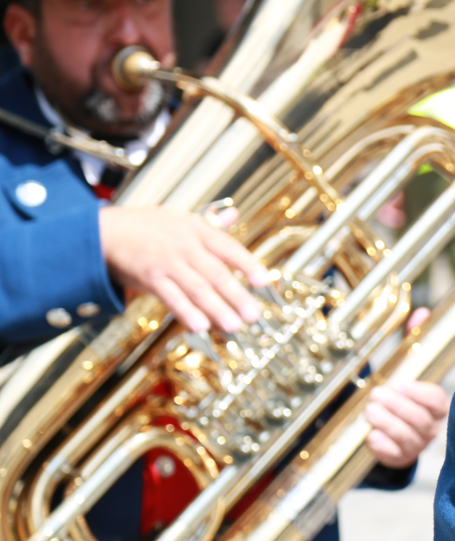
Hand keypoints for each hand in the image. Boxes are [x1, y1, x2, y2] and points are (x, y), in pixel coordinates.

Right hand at [99, 205, 269, 334]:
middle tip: (253, 314)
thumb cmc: (145, 226)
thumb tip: (233, 215)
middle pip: (217, 273)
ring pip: (198, 288)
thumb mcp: (180, 217)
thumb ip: (209, 223)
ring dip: (217, 309)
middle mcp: (185, 245)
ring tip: (233, 325)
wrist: (104, 231)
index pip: (230, 248)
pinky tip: (200, 326)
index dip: (248, 266)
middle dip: (237, 296)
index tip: (264, 282)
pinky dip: (186, 312)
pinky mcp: (150, 278)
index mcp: (197, 229)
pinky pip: (171, 297)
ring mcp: (167, 262)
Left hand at [364, 381, 448, 467]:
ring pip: (405, 435)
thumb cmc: (401, 411)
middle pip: (419, 417)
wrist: (396, 440)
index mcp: (437, 410)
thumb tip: (385, 390)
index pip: (436, 400)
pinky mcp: (401, 457)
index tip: (398, 385)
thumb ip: (400, 391)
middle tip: (377, 394)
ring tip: (370, 410)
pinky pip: (392, 451)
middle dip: (396, 404)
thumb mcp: (406, 397)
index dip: (417, 392)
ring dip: (386, 421)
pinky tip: (371, 433)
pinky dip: (381, 441)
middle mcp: (431, 429)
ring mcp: (418, 445)